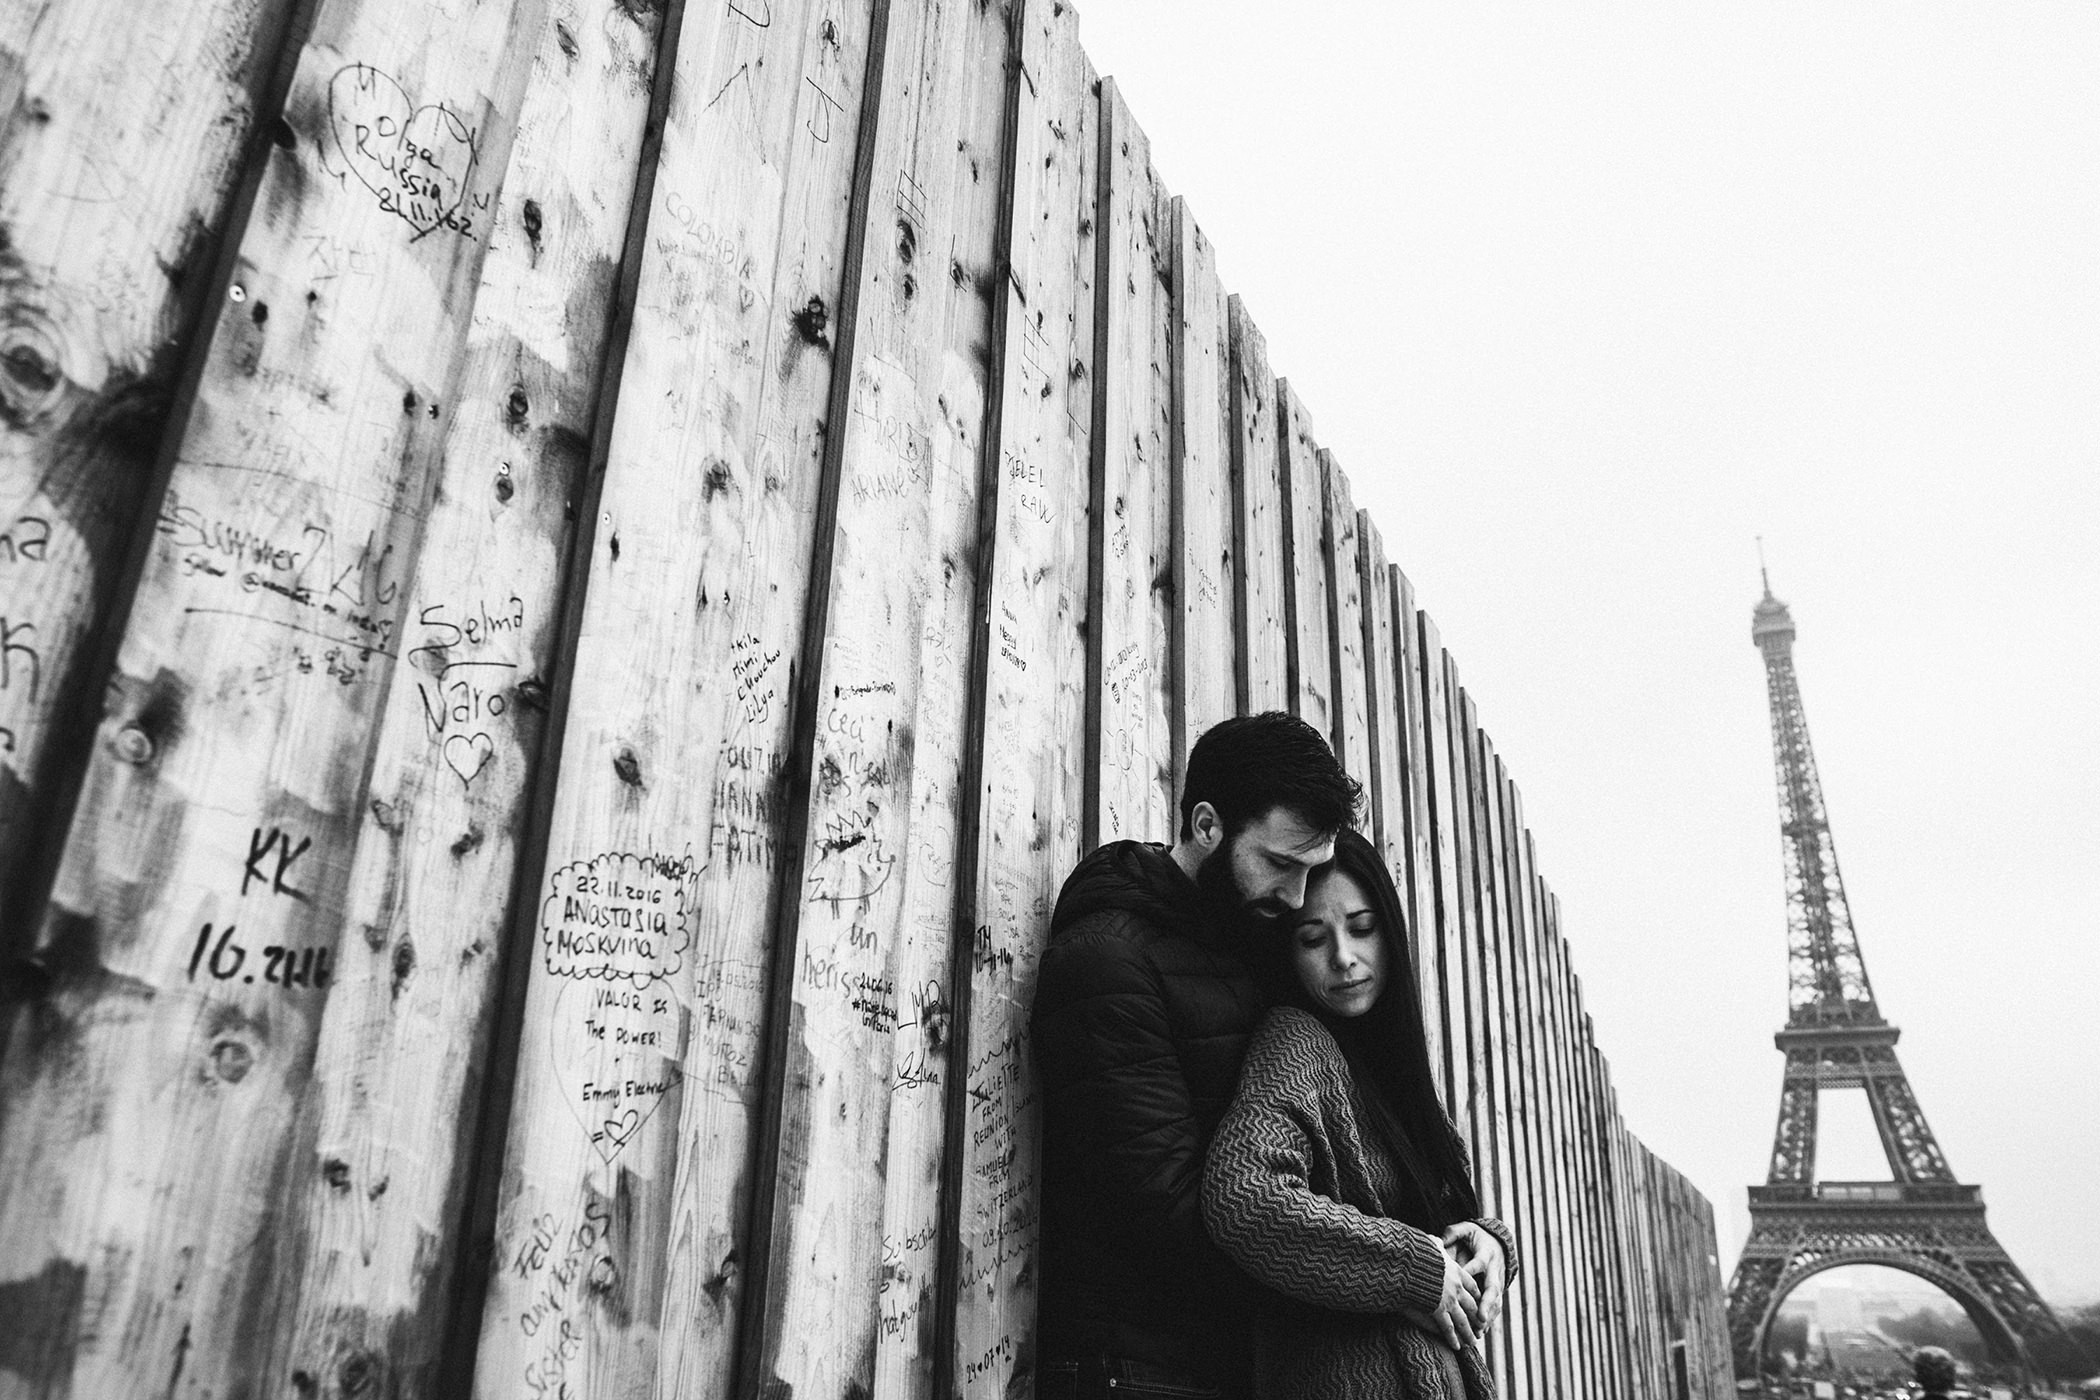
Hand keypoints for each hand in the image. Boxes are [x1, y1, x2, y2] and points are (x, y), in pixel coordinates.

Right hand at [1403, 1246, 1481, 1352]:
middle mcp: (1457, 1288)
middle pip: (1472, 1306)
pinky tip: (1457, 1347)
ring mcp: (1449, 1301)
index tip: (1481, 1305)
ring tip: (1474, 1342)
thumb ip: (1436, 1244)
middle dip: (1477, 1319)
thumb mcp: (1431, 1245)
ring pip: (1464, 1321)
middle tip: (1481, 1329)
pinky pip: (1448, 1328)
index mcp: (1457, 1272)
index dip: (1478, 1297)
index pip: (1473, 1287)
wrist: (1411, 1264)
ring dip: (1469, 1333)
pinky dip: (1453, 1338)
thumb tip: (1436, 1238)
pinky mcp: (1439, 1311)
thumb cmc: (1418, 1253)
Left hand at [1442, 1222, 1506, 1336]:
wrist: (1498, 1242)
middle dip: (1486, 1304)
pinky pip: (1496, 1307)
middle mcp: (1495, 1270)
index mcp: (1485, 1254)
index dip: (1468, 1275)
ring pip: (1496, 1302)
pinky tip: (1482, 1332)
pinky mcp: (1498, 1291)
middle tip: (1480, 1317)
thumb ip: (1453, 1233)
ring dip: (1488, 1317)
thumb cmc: (1476, 1236)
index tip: (1457, 1285)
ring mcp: (1499, 1282)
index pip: (1476, 1265)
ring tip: (1479, 1332)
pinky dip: (1490, 1320)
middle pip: (1492, 1288)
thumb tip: (1437, 1239)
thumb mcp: (1466, 1230)